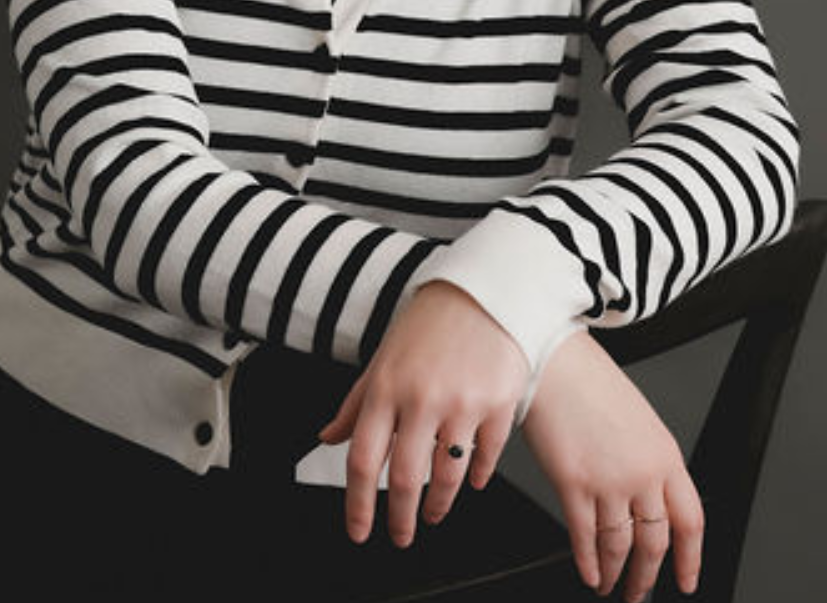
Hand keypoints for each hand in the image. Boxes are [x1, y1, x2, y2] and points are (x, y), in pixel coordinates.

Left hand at [318, 280, 528, 547]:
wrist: (485, 289)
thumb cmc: (429, 322)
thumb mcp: (384, 357)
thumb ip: (356, 402)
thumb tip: (327, 436)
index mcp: (386, 387)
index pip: (362, 458)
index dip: (357, 504)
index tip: (359, 531)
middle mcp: (421, 398)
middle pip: (404, 478)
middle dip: (400, 519)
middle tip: (400, 536)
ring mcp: (462, 402)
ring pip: (447, 475)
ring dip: (439, 504)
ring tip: (434, 513)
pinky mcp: (498, 404)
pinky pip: (486, 457)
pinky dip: (477, 476)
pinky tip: (471, 481)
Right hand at [523, 330, 703, 601]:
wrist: (554, 360)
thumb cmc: (588, 380)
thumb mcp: (637, 419)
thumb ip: (646, 459)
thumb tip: (642, 497)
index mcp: (665, 454)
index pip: (691, 521)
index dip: (690, 558)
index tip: (686, 580)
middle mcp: (643, 474)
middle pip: (655, 542)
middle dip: (647, 576)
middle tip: (639, 592)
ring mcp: (609, 482)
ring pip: (620, 546)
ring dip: (616, 573)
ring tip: (609, 585)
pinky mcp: (573, 484)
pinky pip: (586, 537)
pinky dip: (588, 561)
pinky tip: (588, 572)